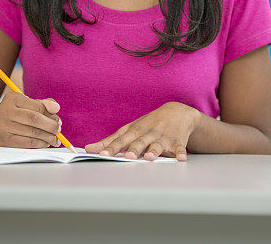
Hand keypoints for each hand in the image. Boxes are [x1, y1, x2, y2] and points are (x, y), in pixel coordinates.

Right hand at [0, 92, 61, 147]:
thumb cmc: (16, 114)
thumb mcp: (27, 104)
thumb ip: (44, 104)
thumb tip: (56, 107)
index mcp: (12, 98)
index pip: (37, 106)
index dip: (51, 114)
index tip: (58, 120)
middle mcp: (5, 111)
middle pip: (34, 119)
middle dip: (51, 126)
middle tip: (58, 130)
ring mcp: (4, 126)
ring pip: (33, 133)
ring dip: (48, 137)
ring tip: (55, 139)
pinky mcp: (6, 140)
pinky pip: (28, 143)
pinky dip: (40, 144)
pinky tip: (46, 143)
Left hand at [85, 102, 201, 160]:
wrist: (177, 112)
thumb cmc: (149, 124)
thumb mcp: (130, 129)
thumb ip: (110, 141)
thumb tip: (89, 149)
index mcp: (136, 131)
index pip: (121, 140)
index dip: (112, 147)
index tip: (103, 154)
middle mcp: (148, 133)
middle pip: (139, 142)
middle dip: (134, 148)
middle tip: (128, 156)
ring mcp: (163, 137)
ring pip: (158, 145)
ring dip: (154, 150)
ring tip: (150, 157)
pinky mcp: (177, 142)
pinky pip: (179, 148)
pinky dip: (180, 153)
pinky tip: (181, 158)